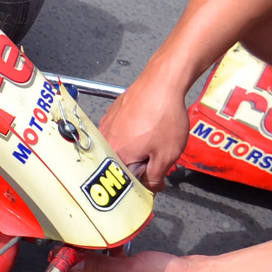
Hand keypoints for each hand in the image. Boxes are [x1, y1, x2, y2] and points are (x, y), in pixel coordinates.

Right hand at [96, 70, 192, 189]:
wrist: (161, 83)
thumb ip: (156, 177)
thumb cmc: (164, 117)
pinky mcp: (110, 115)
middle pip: (117, 165)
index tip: (154, 182)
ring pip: (117, 149)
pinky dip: (130, 137)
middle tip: (156, 160)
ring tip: (153, 143)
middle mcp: (103, 142)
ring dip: (133, 152)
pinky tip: (146, 129)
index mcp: (115, 155)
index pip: (122, 182)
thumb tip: (151, 189)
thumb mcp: (167, 154)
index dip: (141, 185)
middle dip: (137, 168)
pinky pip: (117, 134)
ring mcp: (104, 127)